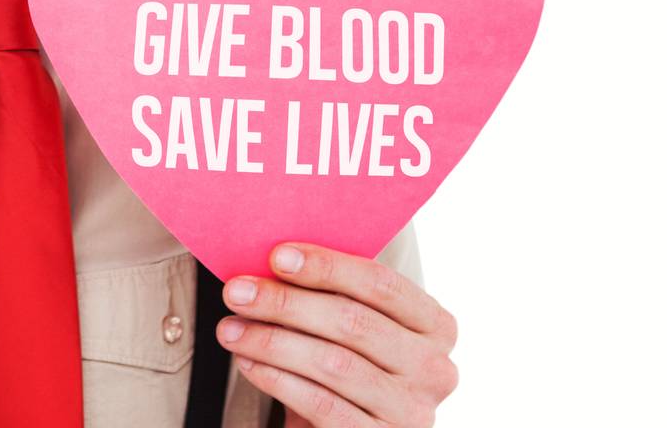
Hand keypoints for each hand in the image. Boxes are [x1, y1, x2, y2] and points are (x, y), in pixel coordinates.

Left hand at [216, 242, 457, 426]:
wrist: (355, 425)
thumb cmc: (350, 356)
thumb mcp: (355, 321)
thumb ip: (333, 290)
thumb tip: (274, 257)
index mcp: (435, 324)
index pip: (380, 283)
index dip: (327, 266)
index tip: (275, 255)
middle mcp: (436, 369)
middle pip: (352, 322)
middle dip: (286, 303)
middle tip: (236, 292)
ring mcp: (413, 413)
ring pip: (334, 364)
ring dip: (272, 342)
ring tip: (230, 328)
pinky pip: (324, 406)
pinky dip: (279, 380)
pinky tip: (248, 362)